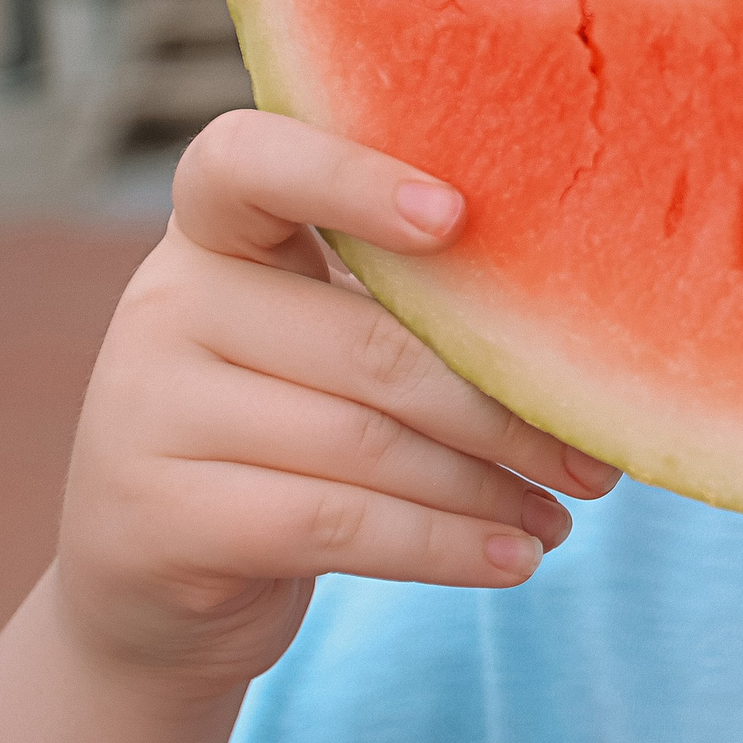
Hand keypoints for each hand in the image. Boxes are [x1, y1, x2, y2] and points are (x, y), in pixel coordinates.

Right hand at [52, 110, 620, 704]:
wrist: (153, 580)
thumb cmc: (284, 428)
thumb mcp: (318, 343)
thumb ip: (402, 304)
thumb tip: (579, 322)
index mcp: (212, 233)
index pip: (249, 162)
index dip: (350, 179)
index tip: (457, 214)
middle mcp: (165, 306)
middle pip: (371, 345)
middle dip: (503, 406)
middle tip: (595, 454)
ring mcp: (147, 414)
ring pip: (367, 444)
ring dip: (489, 487)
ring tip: (567, 511)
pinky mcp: (161, 521)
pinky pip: (337, 526)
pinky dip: (443, 547)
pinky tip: (514, 559)